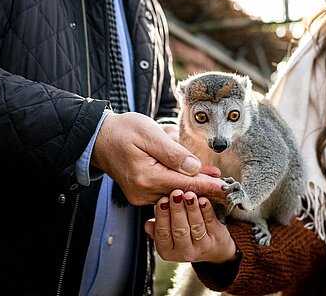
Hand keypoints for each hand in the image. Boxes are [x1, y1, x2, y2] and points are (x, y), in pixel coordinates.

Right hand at [91, 112, 226, 204]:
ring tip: (212, 176)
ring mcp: (140, 195)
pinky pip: (164, 190)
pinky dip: (178, 183)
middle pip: (182, 191)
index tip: (227, 188)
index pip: (185, 184)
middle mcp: (143, 191)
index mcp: (146, 177)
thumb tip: (195, 167)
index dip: (208, 185)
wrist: (98, 137)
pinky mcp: (139, 194)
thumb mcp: (150, 133)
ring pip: (175, 192)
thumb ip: (173, 152)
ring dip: (192, 184)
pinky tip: (190, 175)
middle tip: (225, 182)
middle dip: (203, 185)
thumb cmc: (124, 130)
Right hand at [144, 190, 237, 263]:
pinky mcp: (217, 238)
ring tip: (188, 194)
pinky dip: (207, 210)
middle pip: (179, 230)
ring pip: (195, 226)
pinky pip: (211, 222)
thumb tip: (148, 224)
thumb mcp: (169, 235)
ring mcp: (202, 246)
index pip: (162, 234)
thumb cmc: (185, 235)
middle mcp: (184, 252)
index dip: (162, 217)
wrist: (213, 247)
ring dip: (192, 209)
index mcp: (167, 251)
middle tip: (175, 194)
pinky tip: (203, 200)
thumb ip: (157, 229)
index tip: (162, 200)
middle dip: (177, 211)